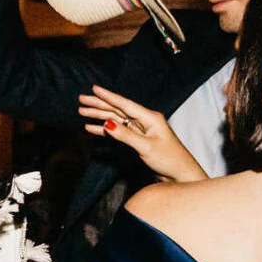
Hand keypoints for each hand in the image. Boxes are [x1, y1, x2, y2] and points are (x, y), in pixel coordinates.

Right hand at [78, 86, 207, 182]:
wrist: (180, 173)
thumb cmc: (169, 159)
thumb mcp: (146, 147)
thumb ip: (126, 135)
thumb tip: (107, 124)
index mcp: (150, 118)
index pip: (125, 105)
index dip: (109, 96)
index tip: (95, 88)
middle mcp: (144, 121)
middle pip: (118, 110)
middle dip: (99, 104)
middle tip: (82, 99)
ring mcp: (140, 130)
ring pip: (115, 119)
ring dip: (99, 116)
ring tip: (82, 111)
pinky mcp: (137, 139)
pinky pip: (118, 131)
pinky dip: (105, 130)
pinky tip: (92, 128)